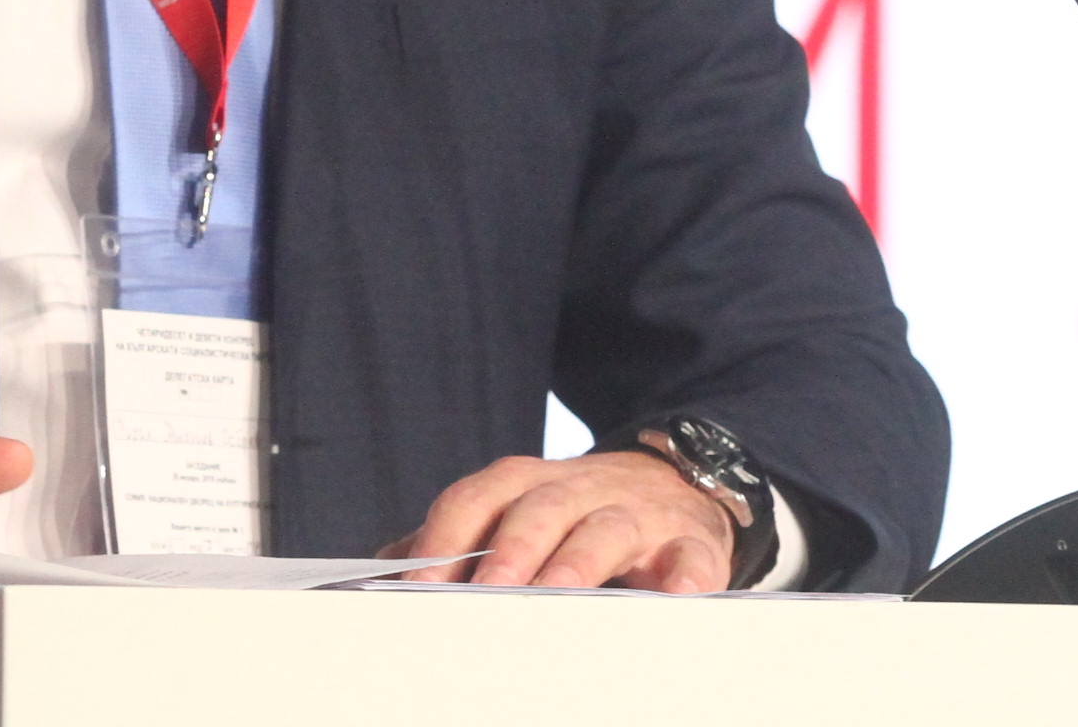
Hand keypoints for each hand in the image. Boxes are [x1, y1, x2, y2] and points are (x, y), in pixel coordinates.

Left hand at [384, 450, 736, 591]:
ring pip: (606, 529)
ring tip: (560, 592)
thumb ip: (460, 536)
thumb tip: (384, 565)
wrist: (675, 482)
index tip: (416, 583)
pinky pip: (692, 555)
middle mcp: (579, 489)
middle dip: (510, 550)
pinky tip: (677, 595)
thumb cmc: (577, 511)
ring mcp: (636, 513)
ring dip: (580, 560)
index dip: (446, 536)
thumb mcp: (518, 511)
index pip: (477, 497)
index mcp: (527, 483)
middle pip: (540, 509)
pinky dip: (686, 575)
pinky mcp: (689, 541)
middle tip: (485, 592)